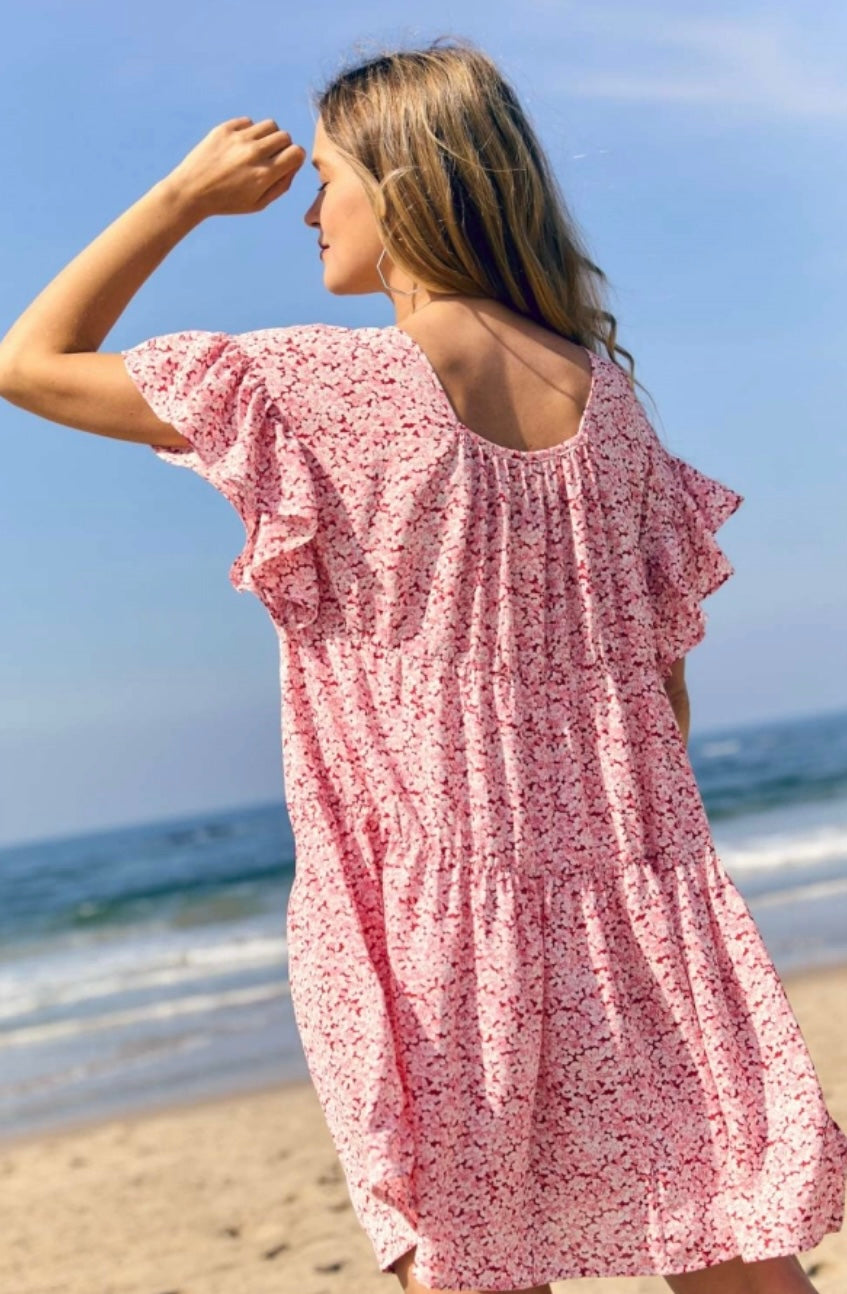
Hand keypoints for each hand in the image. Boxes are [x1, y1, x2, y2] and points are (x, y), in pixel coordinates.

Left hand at [164, 117, 306, 218]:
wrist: (191, 191)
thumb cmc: (227, 201)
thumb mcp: (258, 204)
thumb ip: (281, 186)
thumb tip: (295, 164)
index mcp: (264, 175)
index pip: (296, 153)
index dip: (295, 158)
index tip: (286, 163)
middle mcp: (253, 154)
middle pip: (285, 136)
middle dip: (283, 147)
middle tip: (270, 158)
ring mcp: (238, 139)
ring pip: (270, 125)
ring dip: (268, 136)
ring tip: (257, 148)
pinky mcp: (224, 129)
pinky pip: (248, 122)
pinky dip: (249, 131)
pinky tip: (239, 145)